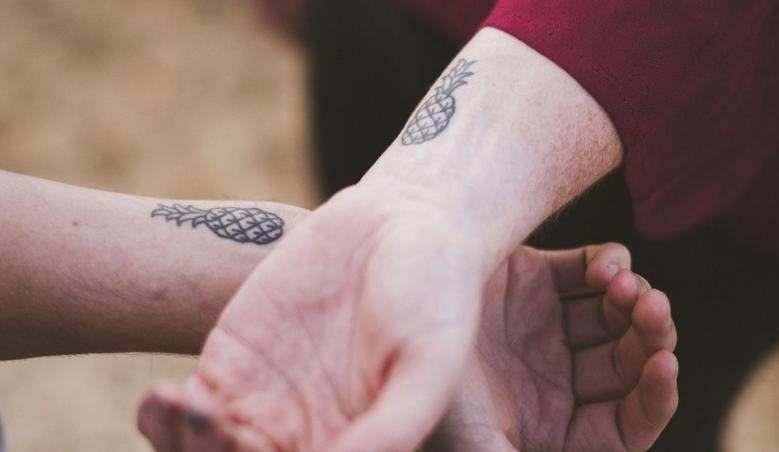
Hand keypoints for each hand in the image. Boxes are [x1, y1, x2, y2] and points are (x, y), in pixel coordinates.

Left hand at [138, 186, 488, 450]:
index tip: (268, 448)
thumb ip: (393, 429)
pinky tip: (168, 398)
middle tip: (227, 433)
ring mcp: (264, 400)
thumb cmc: (436, 294)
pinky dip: (166, 416)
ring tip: (199, 414)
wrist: (402, 222)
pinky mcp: (234, 357)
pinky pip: (188, 406)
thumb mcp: (430, 366)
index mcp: (357, 448)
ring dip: (186, 448)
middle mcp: (305, 435)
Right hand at [425, 243, 677, 451]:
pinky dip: (611, 263)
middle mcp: (557, 375)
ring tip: (627, 285)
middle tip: (653, 308)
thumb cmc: (428, 384)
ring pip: (617, 314)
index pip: (627, 422)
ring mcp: (548, 324)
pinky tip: (607, 265)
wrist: (385, 308)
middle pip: (628, 362)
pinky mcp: (537, 278)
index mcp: (554, 421)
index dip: (654, 397)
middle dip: (651, 337)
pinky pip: (591, 269)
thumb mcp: (475, 442)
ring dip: (635, 300)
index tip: (664, 365)